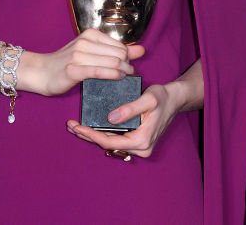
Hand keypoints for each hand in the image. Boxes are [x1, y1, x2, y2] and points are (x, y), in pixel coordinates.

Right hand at [29, 28, 144, 96]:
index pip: (120, 45)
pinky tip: (118, 78)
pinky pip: (100, 72)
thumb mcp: (92, 52)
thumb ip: (117, 50)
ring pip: (112, 62)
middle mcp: (85, 42)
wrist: (41, 72)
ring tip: (124, 77)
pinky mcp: (73, 70)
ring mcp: (78, 55)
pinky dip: (113, 75)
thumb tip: (141, 50)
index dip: (128, 57)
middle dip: (128, 65)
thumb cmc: (67, 63)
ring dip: (123, 71)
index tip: (128, 65)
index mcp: (90, 34)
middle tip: (128, 73)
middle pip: (119, 54)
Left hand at [66, 82, 182, 159]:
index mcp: (142, 141)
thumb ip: (130, 109)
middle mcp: (141, 148)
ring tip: (75, 126)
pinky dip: (102, 133)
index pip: (110, 142)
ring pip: (110, 143)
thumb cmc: (163, 97)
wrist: (175, 99)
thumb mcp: (148, 99)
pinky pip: (116, 139)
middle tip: (70, 125)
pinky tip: (90, 126)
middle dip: (88, 136)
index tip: (77, 126)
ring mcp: (139, 146)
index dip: (91, 135)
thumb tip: (110, 119)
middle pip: (108, 145)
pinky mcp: (137, 141)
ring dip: (93, 135)